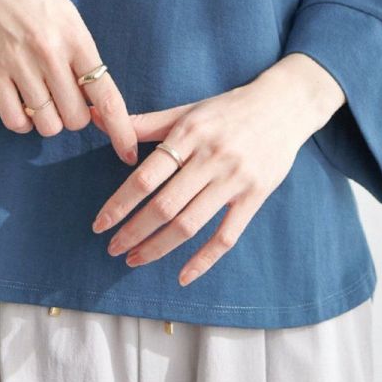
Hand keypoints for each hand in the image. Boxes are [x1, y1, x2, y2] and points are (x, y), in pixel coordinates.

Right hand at [0, 0, 138, 163]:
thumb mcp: (68, 16)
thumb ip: (82, 55)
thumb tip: (94, 99)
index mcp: (77, 38)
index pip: (106, 94)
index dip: (120, 130)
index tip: (127, 152)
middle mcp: (51, 53)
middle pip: (76, 117)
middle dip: (74, 117)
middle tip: (64, 99)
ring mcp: (20, 64)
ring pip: (47, 123)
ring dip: (47, 121)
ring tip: (40, 99)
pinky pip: (14, 120)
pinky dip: (22, 123)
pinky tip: (21, 105)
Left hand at [86, 69, 326, 286]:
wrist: (283, 105)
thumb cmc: (226, 109)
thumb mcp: (186, 110)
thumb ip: (143, 122)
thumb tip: (98, 115)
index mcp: (189, 133)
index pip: (146, 176)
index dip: (120, 203)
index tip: (100, 224)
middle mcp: (210, 158)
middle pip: (165, 205)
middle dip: (134, 231)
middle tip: (112, 248)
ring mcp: (234, 179)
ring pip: (190, 224)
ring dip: (158, 247)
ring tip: (134, 259)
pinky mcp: (254, 197)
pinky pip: (226, 236)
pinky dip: (204, 260)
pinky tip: (182, 275)